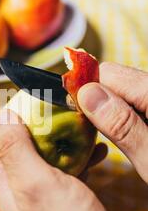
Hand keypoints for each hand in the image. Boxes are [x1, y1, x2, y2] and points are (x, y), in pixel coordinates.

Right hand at [78, 62, 147, 182]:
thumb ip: (123, 126)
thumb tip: (89, 94)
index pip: (113, 75)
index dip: (88, 87)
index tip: (69, 106)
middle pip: (121, 80)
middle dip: (98, 97)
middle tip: (85, 124)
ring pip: (129, 93)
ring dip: (111, 109)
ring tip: (103, 131)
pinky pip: (139, 106)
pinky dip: (126, 117)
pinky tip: (125, 135)